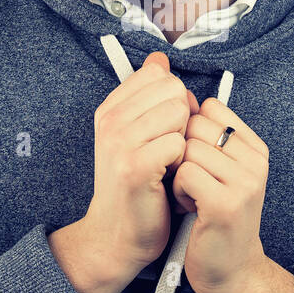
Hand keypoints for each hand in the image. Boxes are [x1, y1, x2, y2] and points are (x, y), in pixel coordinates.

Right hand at [84, 51, 198, 274]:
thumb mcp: (138, 133)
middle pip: (173, 90)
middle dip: (181, 119)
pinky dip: (182, 163)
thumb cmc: (137, 184)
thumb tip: (159, 58)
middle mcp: (110, 121)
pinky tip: (169, 179)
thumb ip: (150, 96)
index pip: (157, 74)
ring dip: (183, 141)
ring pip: (179, 113)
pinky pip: (179, 144)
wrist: (118, 235)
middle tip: (167, 150)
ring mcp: (119, 143)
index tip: (161, 129)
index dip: (172, 100)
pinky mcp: (134, 167)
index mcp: (110, 108)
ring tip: (168, 164)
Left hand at [171, 97, 269, 292]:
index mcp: (255, 147)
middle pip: (195, 126)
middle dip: (181, 152)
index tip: (198, 160)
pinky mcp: (227, 204)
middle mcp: (256, 161)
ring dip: (178, 173)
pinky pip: (185, 174)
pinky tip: (188, 207)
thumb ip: (207, 136)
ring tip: (191, 196)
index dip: (190, 130)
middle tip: (192, 182)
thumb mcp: (219, 170)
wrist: (230, 269)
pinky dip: (177, 191)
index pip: (211, 108)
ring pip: (187, 149)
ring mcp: (245, 182)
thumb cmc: (215, 216)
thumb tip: (180, 96)